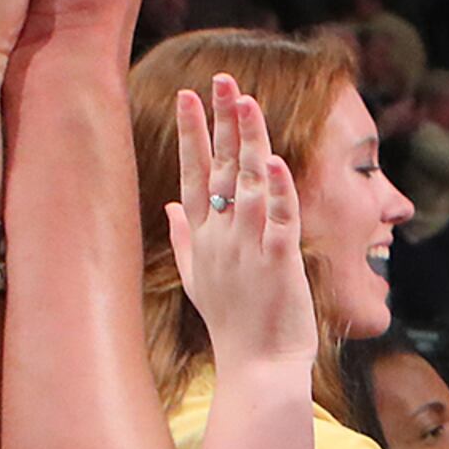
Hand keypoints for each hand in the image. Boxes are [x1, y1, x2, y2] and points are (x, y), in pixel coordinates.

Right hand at [163, 76, 315, 374]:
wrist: (256, 369)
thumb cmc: (232, 325)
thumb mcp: (197, 279)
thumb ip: (184, 238)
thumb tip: (169, 205)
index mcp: (202, 238)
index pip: (193, 174)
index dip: (192, 134)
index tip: (188, 96)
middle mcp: (221, 238)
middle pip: (219, 168)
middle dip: (219, 121)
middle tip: (221, 80)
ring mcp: (247, 249)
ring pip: (248, 185)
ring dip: (248, 141)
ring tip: (246, 102)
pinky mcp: (277, 264)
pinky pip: (279, 219)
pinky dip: (278, 190)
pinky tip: (275, 160)